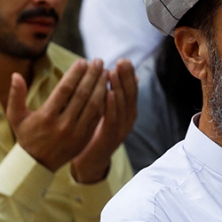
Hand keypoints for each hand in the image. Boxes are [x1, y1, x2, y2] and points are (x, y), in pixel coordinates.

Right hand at [6, 59, 107, 172]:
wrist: (38, 164)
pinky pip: (97, 117)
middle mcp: (63, 124)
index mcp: (47, 116)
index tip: (82, 61)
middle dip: (92, 76)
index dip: (75, 74)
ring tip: (105, 72)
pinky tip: (107, 89)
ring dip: (101, 87)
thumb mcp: (16, 116)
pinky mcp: (85, 138)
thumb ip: (16, 95)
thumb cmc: (26, 135)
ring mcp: (76, 132)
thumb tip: (15, 75)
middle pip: (82, 95)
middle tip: (98, 61)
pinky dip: (104, 102)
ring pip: (93, 105)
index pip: (65, 90)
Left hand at [70, 59, 137, 183]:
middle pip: (131, 95)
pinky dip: (111, 106)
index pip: (132, 89)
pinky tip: (107, 93)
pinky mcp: (109, 139)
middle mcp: (128, 120)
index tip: (123, 60)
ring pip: (123, 106)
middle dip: (126, 77)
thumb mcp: (105, 110)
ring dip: (118, 88)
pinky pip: (112, 120)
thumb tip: (114, 71)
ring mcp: (120, 130)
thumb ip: (110, 93)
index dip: (129, 75)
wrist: (89, 162)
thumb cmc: (95, 131)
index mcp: (128, 111)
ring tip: (113, 73)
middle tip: (122, 62)